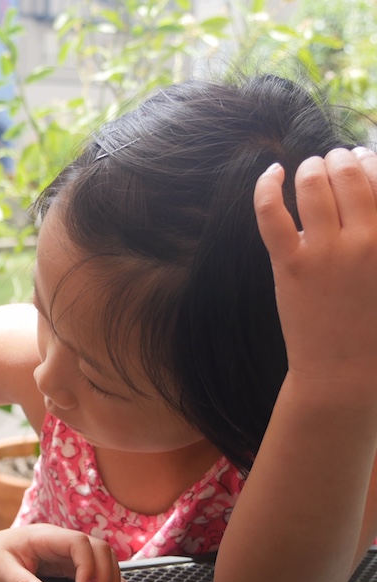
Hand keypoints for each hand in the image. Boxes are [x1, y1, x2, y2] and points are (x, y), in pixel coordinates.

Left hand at [0, 524, 136, 581]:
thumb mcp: (1, 571)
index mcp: (45, 537)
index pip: (79, 543)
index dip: (88, 566)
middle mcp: (61, 541)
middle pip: (99, 548)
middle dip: (106, 575)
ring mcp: (68, 551)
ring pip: (103, 557)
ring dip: (111, 579)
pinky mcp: (70, 564)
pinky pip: (97, 567)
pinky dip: (112, 580)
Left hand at [254, 147, 376, 396]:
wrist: (344, 372)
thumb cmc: (376, 327)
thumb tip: (369, 205)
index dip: (372, 160)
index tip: (364, 157)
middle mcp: (368, 240)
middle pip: (350, 173)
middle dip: (341, 158)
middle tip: (335, 158)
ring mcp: (326, 251)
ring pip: (314, 184)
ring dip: (311, 167)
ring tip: (309, 167)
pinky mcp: (290, 265)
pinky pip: (271, 212)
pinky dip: (267, 186)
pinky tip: (272, 171)